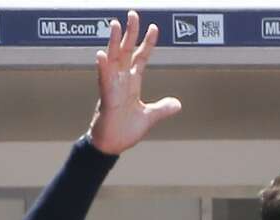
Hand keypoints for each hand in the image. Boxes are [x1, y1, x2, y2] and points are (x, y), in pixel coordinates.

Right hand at [88, 11, 181, 154]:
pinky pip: (104, 80)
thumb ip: (163, 108)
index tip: (154, 28)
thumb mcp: (150, 117)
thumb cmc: (125, 130)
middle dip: (130, 33)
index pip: (140, 57)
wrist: (113, 145)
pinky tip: (101, 54)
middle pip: (125, 51)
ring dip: (113, 42)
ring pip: (112, 59)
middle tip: (133, 14)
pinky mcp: (107, 99)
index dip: (147, 43)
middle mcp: (121, 81)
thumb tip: (177, 104)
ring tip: (114, 24)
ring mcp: (112, 87)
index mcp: (131, 83)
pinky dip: (103, 67)